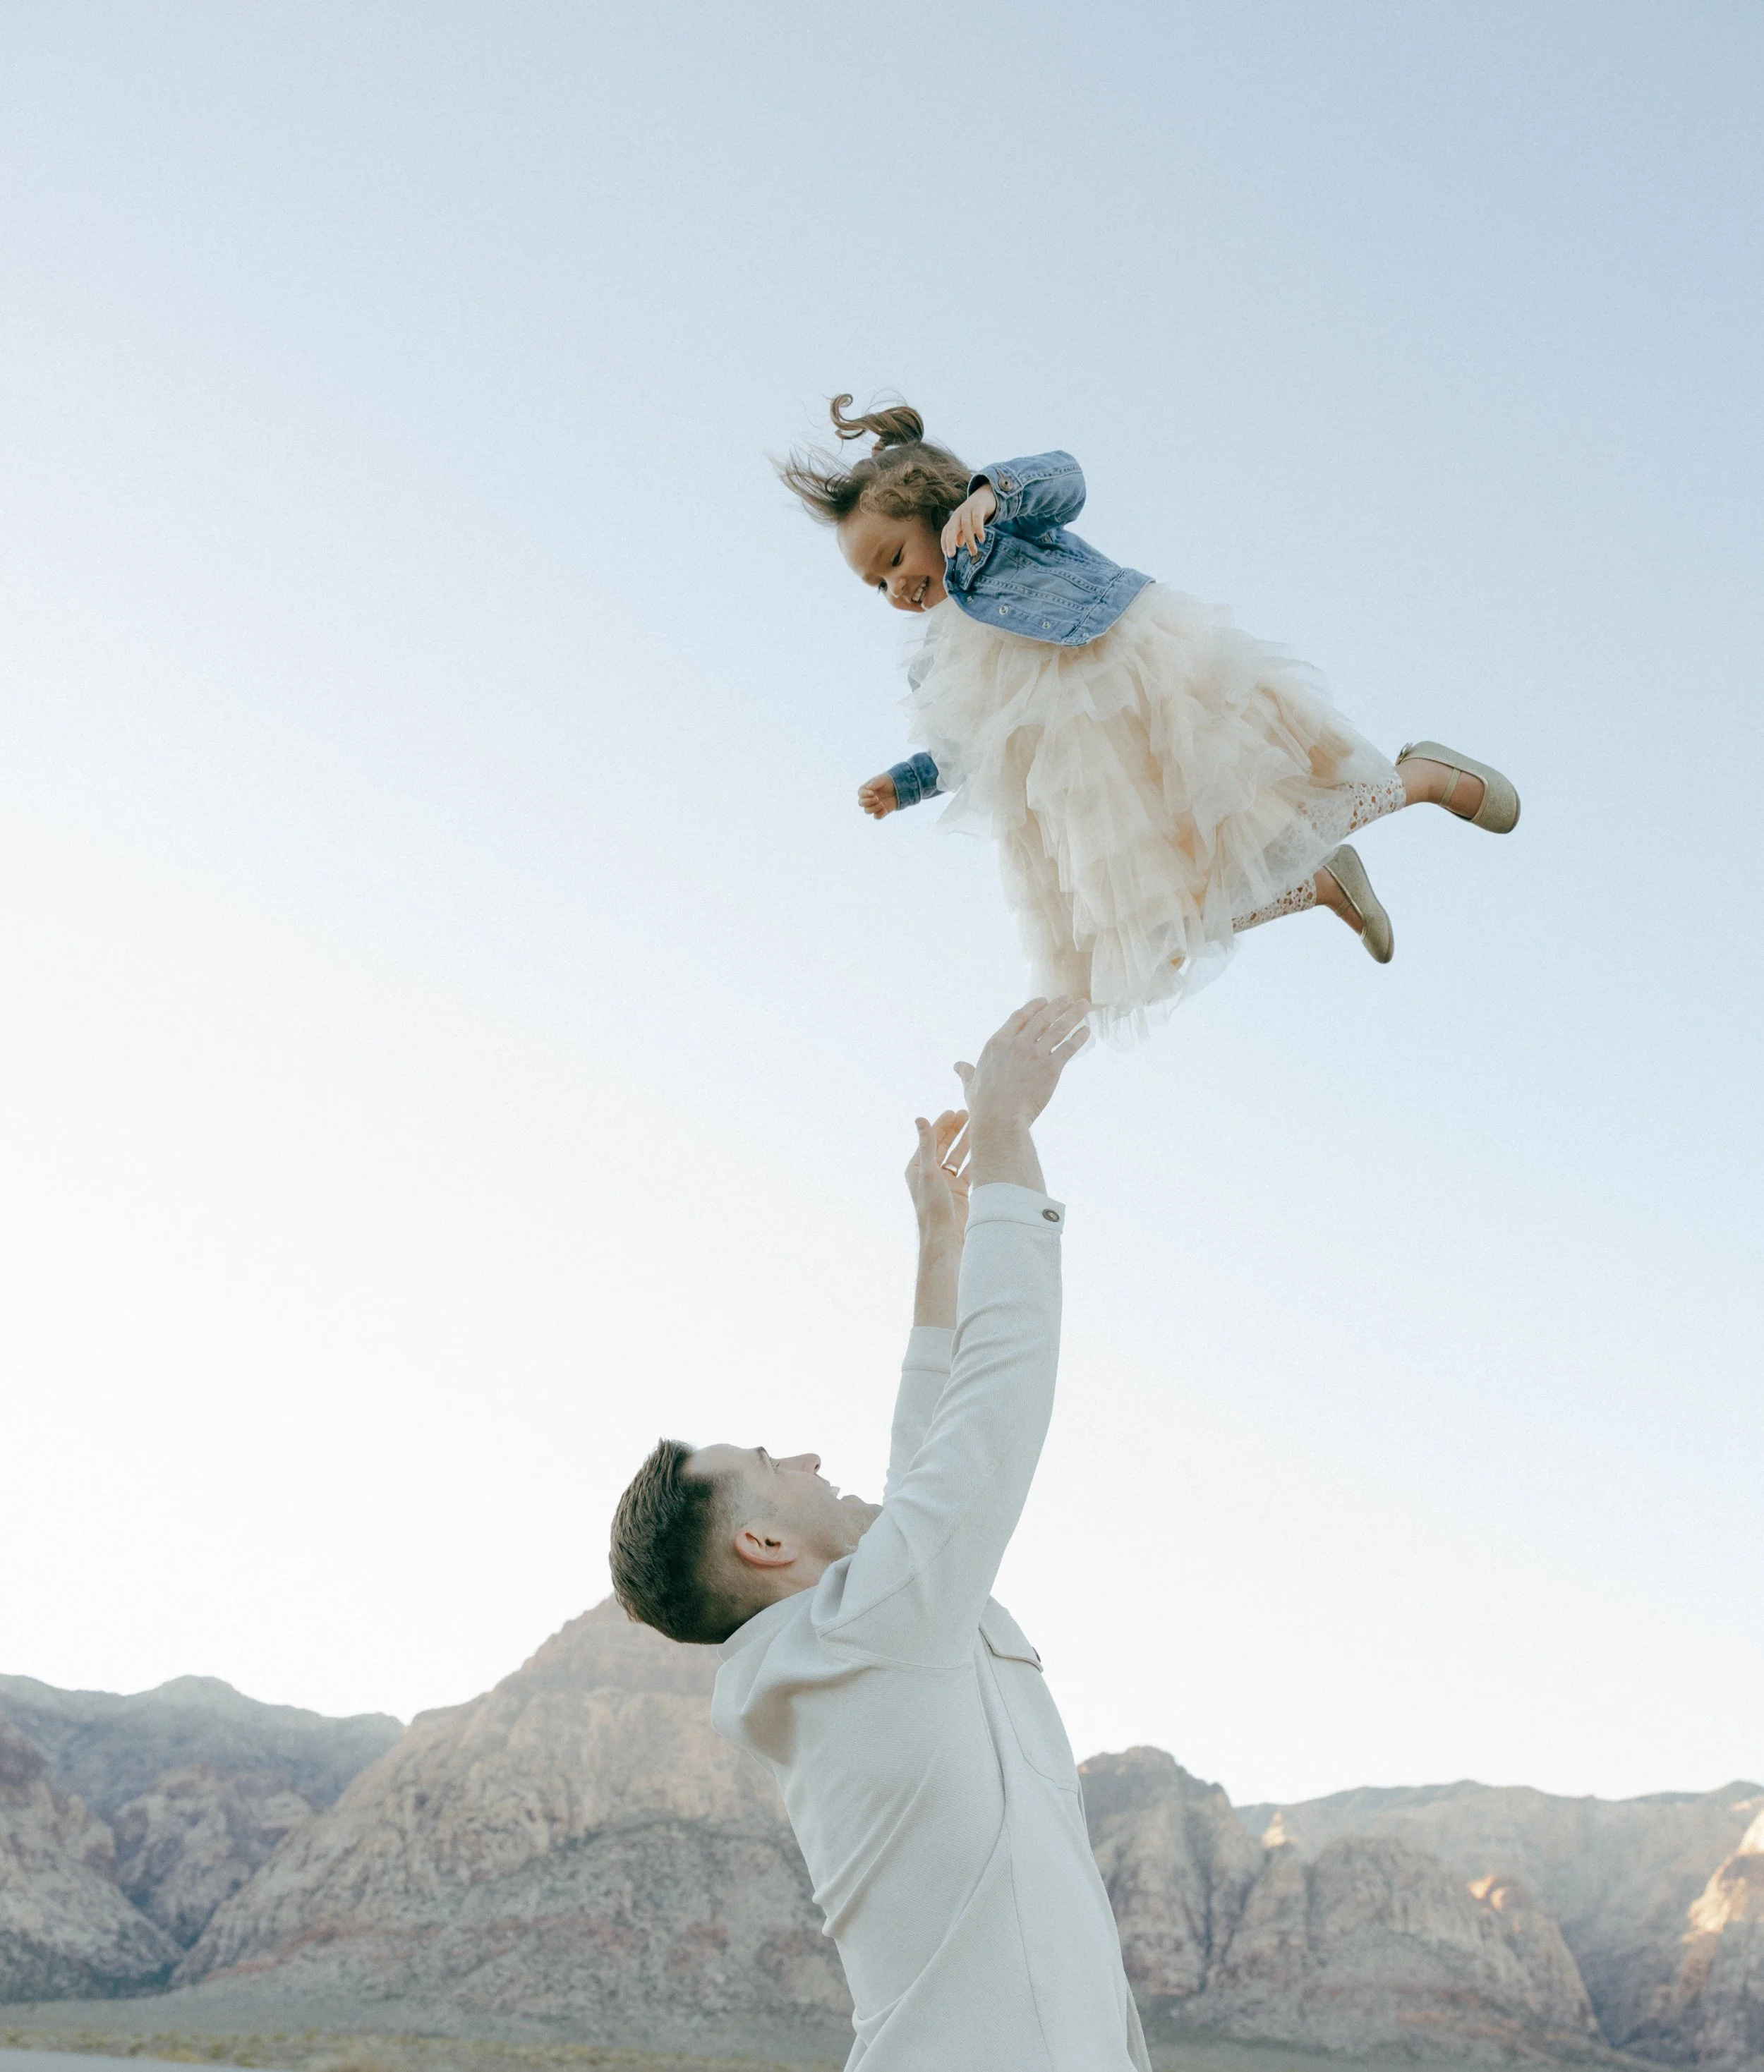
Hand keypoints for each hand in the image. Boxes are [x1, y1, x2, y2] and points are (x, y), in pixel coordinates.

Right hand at [858, 773, 897, 818]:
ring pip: (867, 811)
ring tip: (882, 804)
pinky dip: (880, 814)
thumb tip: (868, 787)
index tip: (872, 793)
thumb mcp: (882, 779)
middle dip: (868, 802)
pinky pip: (876, 816)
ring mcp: (873, 806)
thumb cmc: (888, 781)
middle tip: (877, 798)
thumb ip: (875, 783)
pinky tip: (885, 809)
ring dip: (874, 808)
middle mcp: (867, 798)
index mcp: (866, 790)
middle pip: (861, 803)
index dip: (865, 795)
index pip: (860, 794)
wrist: (899, 788)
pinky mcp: (880, 811)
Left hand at [907, 1109, 968, 1326]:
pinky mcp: (959, 1194)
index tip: (955, 1111)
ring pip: (959, 1157)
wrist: (945, 1239)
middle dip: (957, 1130)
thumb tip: (919, 1118)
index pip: (931, 1140)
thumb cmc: (932, 1208)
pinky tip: (985, 1150)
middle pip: (945, 1146)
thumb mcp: (928, 1171)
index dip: (943, 1124)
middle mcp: (930, 1175)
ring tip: (980, 1127)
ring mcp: (945, 1184)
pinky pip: (968, 1172)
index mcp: (916, 1168)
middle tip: (970, 1114)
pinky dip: (976, 1160)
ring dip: (968, 1143)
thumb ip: (927, 1144)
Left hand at [940, 483, 997, 558]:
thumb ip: (962, 534)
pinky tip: (981, 539)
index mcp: (954, 520)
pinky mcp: (978, 506)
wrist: (986, 495)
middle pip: (951, 529)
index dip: (945, 543)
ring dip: (969, 541)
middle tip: (951, 555)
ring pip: (965, 526)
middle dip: (949, 542)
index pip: (946, 532)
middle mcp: (958, 514)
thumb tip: (958, 544)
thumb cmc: (975, 514)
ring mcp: (967, 510)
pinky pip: (977, 519)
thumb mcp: (967, 525)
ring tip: (973, 552)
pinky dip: (978, 529)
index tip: (947, 555)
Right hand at [955, 996, 1089, 1192]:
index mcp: (997, 1044)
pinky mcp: (1051, 1067)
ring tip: (1083, 1005)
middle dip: (1057, 1005)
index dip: (1032, 1007)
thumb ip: (967, 1072)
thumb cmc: (983, 1105)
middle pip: (1041, 1017)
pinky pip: (1069, 1048)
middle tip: (1068, 997)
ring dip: (1073, 1015)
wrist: (1000, 1119)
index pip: (1018, 1017)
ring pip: (1058, 1028)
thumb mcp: (971, 1084)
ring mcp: (1035, 1054)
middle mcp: (1017, 1043)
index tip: (1043, 1001)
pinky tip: (1087, 1031)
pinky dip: (1079, 1037)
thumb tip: (957, 1065)